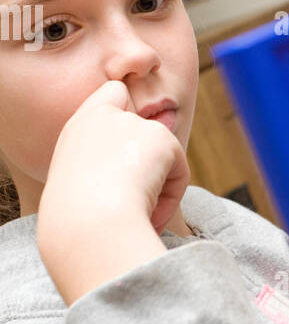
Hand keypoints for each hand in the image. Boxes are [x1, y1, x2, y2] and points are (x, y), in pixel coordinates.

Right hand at [37, 81, 189, 300]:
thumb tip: (152, 167)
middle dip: (150, 166)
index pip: (113, 96)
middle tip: (130, 203)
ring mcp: (133, 124)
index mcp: (78, 129)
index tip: (127, 156)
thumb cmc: (76, 224)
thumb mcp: (81, 191)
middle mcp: (103, 117)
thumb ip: (110, 168)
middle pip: (149, 134)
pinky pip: (178, 173)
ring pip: (163, 161)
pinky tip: (150, 214)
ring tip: (135, 217)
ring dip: (156, 191)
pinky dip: (170, 199)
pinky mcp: (160, 138)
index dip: (129, 117)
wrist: (85, 227)